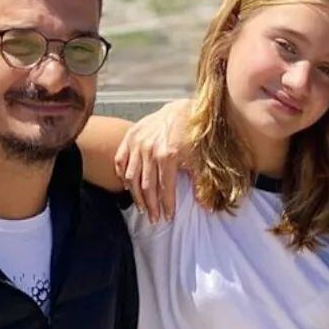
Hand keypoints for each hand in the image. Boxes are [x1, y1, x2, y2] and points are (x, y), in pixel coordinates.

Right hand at [113, 99, 191, 222]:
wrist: (181, 109)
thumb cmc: (192, 134)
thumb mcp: (200, 158)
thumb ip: (201, 183)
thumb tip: (207, 208)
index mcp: (167, 155)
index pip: (164, 188)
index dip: (166, 206)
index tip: (168, 218)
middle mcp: (149, 150)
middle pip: (146, 186)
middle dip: (151, 206)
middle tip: (154, 219)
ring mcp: (137, 143)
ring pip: (131, 177)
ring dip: (136, 196)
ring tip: (142, 208)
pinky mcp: (130, 137)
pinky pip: (121, 161)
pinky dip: (123, 176)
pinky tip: (128, 188)